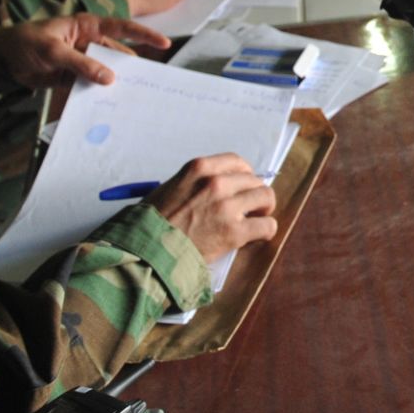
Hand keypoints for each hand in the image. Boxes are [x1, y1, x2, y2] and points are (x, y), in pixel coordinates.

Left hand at [0, 15, 169, 89]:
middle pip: (118, 55)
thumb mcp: (53, 51)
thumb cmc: (25, 42)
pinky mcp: (74, 77)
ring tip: (133, 98)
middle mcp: (90, 43)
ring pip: (107, 73)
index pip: (121, 28)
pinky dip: (99, 95)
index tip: (164, 43)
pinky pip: (92, 86)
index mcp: (87, 27)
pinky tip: (108, 105)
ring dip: (115, 84)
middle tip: (151, 83)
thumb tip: (109, 79)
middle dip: (132, 68)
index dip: (144, 35)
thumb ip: (81, 64)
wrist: (0, 58)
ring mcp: (83, 61)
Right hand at [144, 154, 277, 262]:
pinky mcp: (234, 231)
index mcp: (199, 168)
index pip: (237, 161)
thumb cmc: (153, 223)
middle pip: (253, 180)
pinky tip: (258, 234)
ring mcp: (227, 206)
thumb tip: (217, 187)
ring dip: (264, 208)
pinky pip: (267, 225)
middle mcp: (216, 182)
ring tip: (256, 218)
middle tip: (250, 207)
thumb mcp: (170, 188)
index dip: (244, 174)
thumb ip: (196, 183)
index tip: (243, 185)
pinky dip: (266, 229)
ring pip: (266, 197)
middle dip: (253, 193)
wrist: (146, 251)